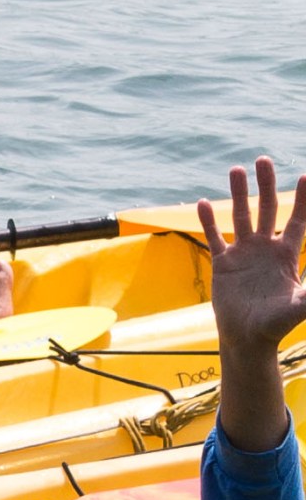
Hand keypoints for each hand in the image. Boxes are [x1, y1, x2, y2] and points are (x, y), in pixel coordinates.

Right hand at [200, 157, 305, 357]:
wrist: (247, 339)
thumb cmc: (277, 324)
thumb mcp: (301, 305)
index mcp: (287, 254)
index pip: (297, 219)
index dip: (302, 199)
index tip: (305, 175)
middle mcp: (265, 248)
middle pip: (268, 209)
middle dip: (267, 185)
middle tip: (263, 160)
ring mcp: (243, 253)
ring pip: (240, 216)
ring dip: (238, 193)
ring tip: (236, 169)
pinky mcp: (222, 263)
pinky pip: (213, 236)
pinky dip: (207, 220)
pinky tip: (203, 202)